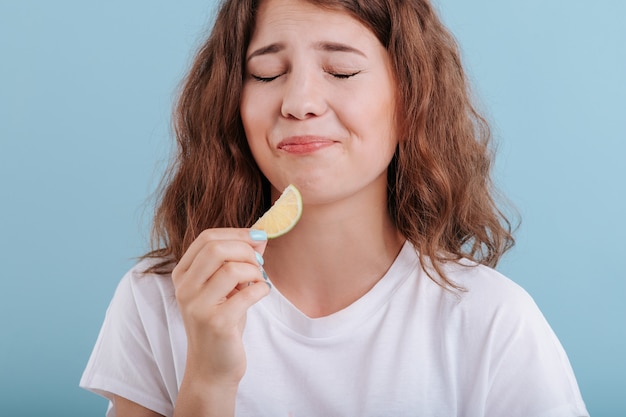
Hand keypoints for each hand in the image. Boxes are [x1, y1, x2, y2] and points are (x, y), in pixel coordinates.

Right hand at [172, 228, 269, 386]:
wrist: (212, 366)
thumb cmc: (222, 322)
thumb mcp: (226, 287)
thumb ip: (238, 260)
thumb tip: (260, 236)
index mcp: (183, 274)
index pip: (207, 238)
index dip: (237, 233)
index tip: (258, 238)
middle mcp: (184, 288)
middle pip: (216, 248)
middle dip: (246, 250)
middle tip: (259, 263)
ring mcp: (197, 306)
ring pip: (232, 269)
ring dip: (255, 272)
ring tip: (258, 281)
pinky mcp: (216, 323)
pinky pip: (247, 294)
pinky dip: (261, 289)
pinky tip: (261, 294)